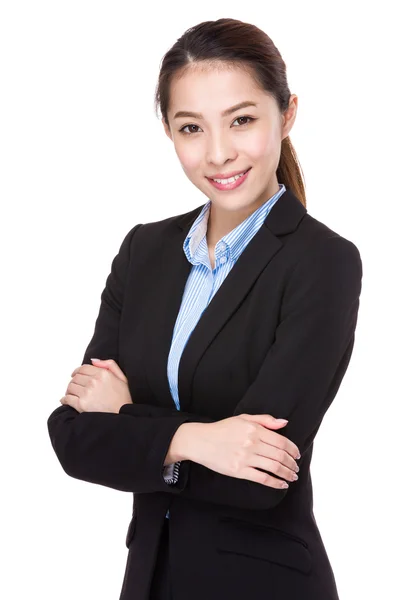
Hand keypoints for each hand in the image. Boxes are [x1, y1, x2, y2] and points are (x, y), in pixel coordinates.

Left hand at [60, 358, 132, 413]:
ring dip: (70, 390)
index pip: (83, 368)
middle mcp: (93, 382)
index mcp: (103, 374)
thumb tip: (93, 360)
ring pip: (70, 387)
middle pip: (75, 377)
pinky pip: (67, 399)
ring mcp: (87, 393)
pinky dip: (65, 399)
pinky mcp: (81, 405)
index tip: (75, 374)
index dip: (77, 371)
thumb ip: (109, 364)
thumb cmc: (123, 398)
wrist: (123, 415)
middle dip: (75, 381)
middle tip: (76, 386)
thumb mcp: (122, 377)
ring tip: (73, 394)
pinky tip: (66, 400)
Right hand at [184, 414, 300, 488]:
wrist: (200, 441)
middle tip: (296, 468)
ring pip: (274, 467)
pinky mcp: (239, 470)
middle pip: (280, 455)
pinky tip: (282, 484)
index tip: (297, 455)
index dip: (293, 449)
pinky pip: (262, 478)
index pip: (281, 441)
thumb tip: (284, 422)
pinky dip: (275, 483)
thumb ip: (265, 420)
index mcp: (254, 429)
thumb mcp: (243, 418)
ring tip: (292, 477)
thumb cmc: (222, 429)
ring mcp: (245, 457)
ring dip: (287, 473)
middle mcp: (252, 443)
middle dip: (292, 464)